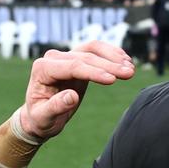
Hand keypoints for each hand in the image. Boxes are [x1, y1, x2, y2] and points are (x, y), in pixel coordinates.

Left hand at [19, 41, 134, 139]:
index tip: (113, 80)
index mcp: (42, 68)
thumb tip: (71, 96)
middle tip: (129, 74)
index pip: (73, 66)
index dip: (94, 72)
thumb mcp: (44, 118)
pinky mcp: (76, 59)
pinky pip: (95, 51)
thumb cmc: (40, 119)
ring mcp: (65, 56)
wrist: (38, 117)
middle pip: (85, 57)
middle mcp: (52, 58)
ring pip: (92, 49)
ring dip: (113, 56)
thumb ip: (55, 107)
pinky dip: (111, 54)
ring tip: (130, 68)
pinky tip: (125, 61)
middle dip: (109, 65)